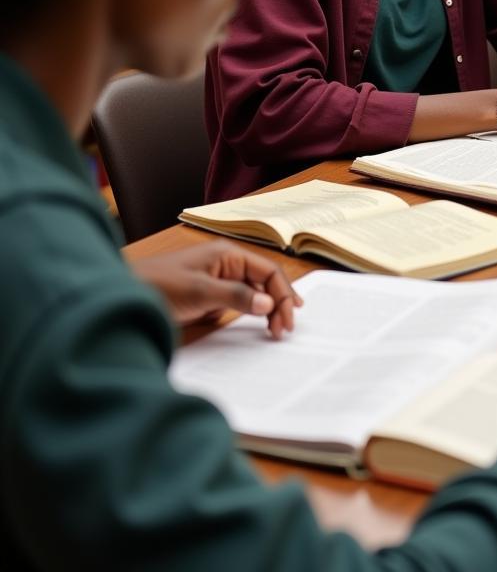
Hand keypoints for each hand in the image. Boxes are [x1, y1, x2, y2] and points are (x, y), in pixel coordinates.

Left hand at [130, 241, 302, 339]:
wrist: (120, 297)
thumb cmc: (157, 286)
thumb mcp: (199, 292)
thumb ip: (236, 297)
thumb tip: (268, 304)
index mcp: (228, 254)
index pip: (268, 271)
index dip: (283, 293)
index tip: (289, 318)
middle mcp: (226, 265)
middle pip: (264, 282)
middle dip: (278, 303)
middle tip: (283, 330)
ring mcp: (218, 281)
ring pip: (253, 294)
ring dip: (266, 310)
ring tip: (274, 330)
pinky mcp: (208, 297)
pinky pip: (237, 304)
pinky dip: (249, 315)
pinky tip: (256, 326)